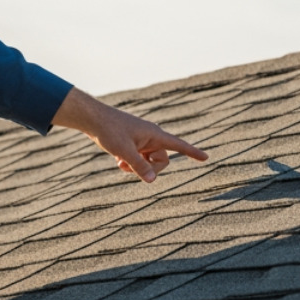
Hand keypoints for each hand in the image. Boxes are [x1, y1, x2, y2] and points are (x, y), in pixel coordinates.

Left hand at [52, 87, 207, 183]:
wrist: (93, 119)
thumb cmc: (109, 131)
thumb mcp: (124, 151)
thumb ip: (139, 166)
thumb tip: (152, 180)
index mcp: (154, 135)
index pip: (178, 145)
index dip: (192, 152)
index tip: (206, 158)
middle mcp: (151, 137)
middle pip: (162, 160)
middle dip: (150, 169)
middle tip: (132, 168)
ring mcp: (142, 140)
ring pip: (149, 161)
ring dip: (138, 167)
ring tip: (121, 164)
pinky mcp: (133, 143)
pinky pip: (139, 159)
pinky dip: (131, 164)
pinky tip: (118, 161)